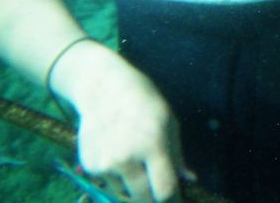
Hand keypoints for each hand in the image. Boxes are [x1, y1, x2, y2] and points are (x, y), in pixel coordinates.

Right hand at [56, 42, 189, 201]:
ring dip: (133, 185)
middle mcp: (127, 158)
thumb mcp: (169, 122)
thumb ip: (177, 156)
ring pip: (125, 192)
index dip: (173, 199)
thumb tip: (189, 181)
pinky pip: (108, 183)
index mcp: (153, 145)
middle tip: (156, 186)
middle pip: (143, 198)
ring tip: (134, 158)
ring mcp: (105, 164)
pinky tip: (117, 152)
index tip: (177, 199)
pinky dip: (116, 176)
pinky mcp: (90, 166)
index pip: (164, 190)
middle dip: (152, 196)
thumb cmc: (143, 102)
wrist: (103, 88)